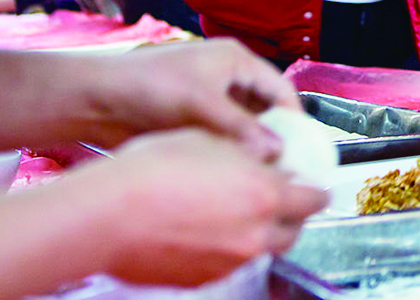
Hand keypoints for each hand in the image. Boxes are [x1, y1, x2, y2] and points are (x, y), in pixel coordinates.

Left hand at [76, 38, 300, 154]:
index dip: (293, 117)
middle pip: (264, 109)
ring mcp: (209, 101)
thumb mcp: (200, 104)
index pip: (279, 88)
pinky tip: (232, 171)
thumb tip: (277, 151)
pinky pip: (222, 138)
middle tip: (283, 166)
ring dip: (249, 146)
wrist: (95, 100)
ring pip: (243, 126)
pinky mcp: (192, 121)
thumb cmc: (149, 87)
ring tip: (259, 173)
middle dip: (273, 135)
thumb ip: (240, 127)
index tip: (302, 149)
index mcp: (236, 61)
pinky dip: (229, 152)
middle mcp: (227, 78)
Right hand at [78, 129, 327, 285]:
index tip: (310, 184)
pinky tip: (204, 229)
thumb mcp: (209, 140)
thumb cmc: (152, 170)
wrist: (105, 215)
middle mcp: (254, 234)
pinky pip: (226, 264)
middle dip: (290, 216)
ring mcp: (228, 262)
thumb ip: (249, 149)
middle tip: (276, 199)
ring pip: (260, 250)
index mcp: (265, 195)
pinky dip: (225, 249)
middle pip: (292, 231)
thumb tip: (267, 153)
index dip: (314, 189)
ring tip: (235, 213)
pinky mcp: (200, 279)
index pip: (314, 199)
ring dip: (258, 233)